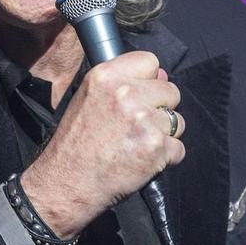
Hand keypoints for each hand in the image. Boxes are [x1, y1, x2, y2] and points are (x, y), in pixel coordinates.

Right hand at [20, 51, 185, 237]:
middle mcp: (127, 93)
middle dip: (160, 109)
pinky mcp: (156, 147)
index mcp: (107, 76)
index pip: (150, 61)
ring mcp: (144, 120)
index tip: (140, 95)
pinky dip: (165, 158)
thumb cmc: (76, 144)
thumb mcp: (88, 99)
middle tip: (136, 127)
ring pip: (177, 121)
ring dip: (164, 135)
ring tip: (136, 145)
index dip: (148, 80)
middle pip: (170, 91)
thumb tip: (161, 75)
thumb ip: (123, 83)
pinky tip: (141, 161)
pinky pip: (178, 149)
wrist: (68, 183)